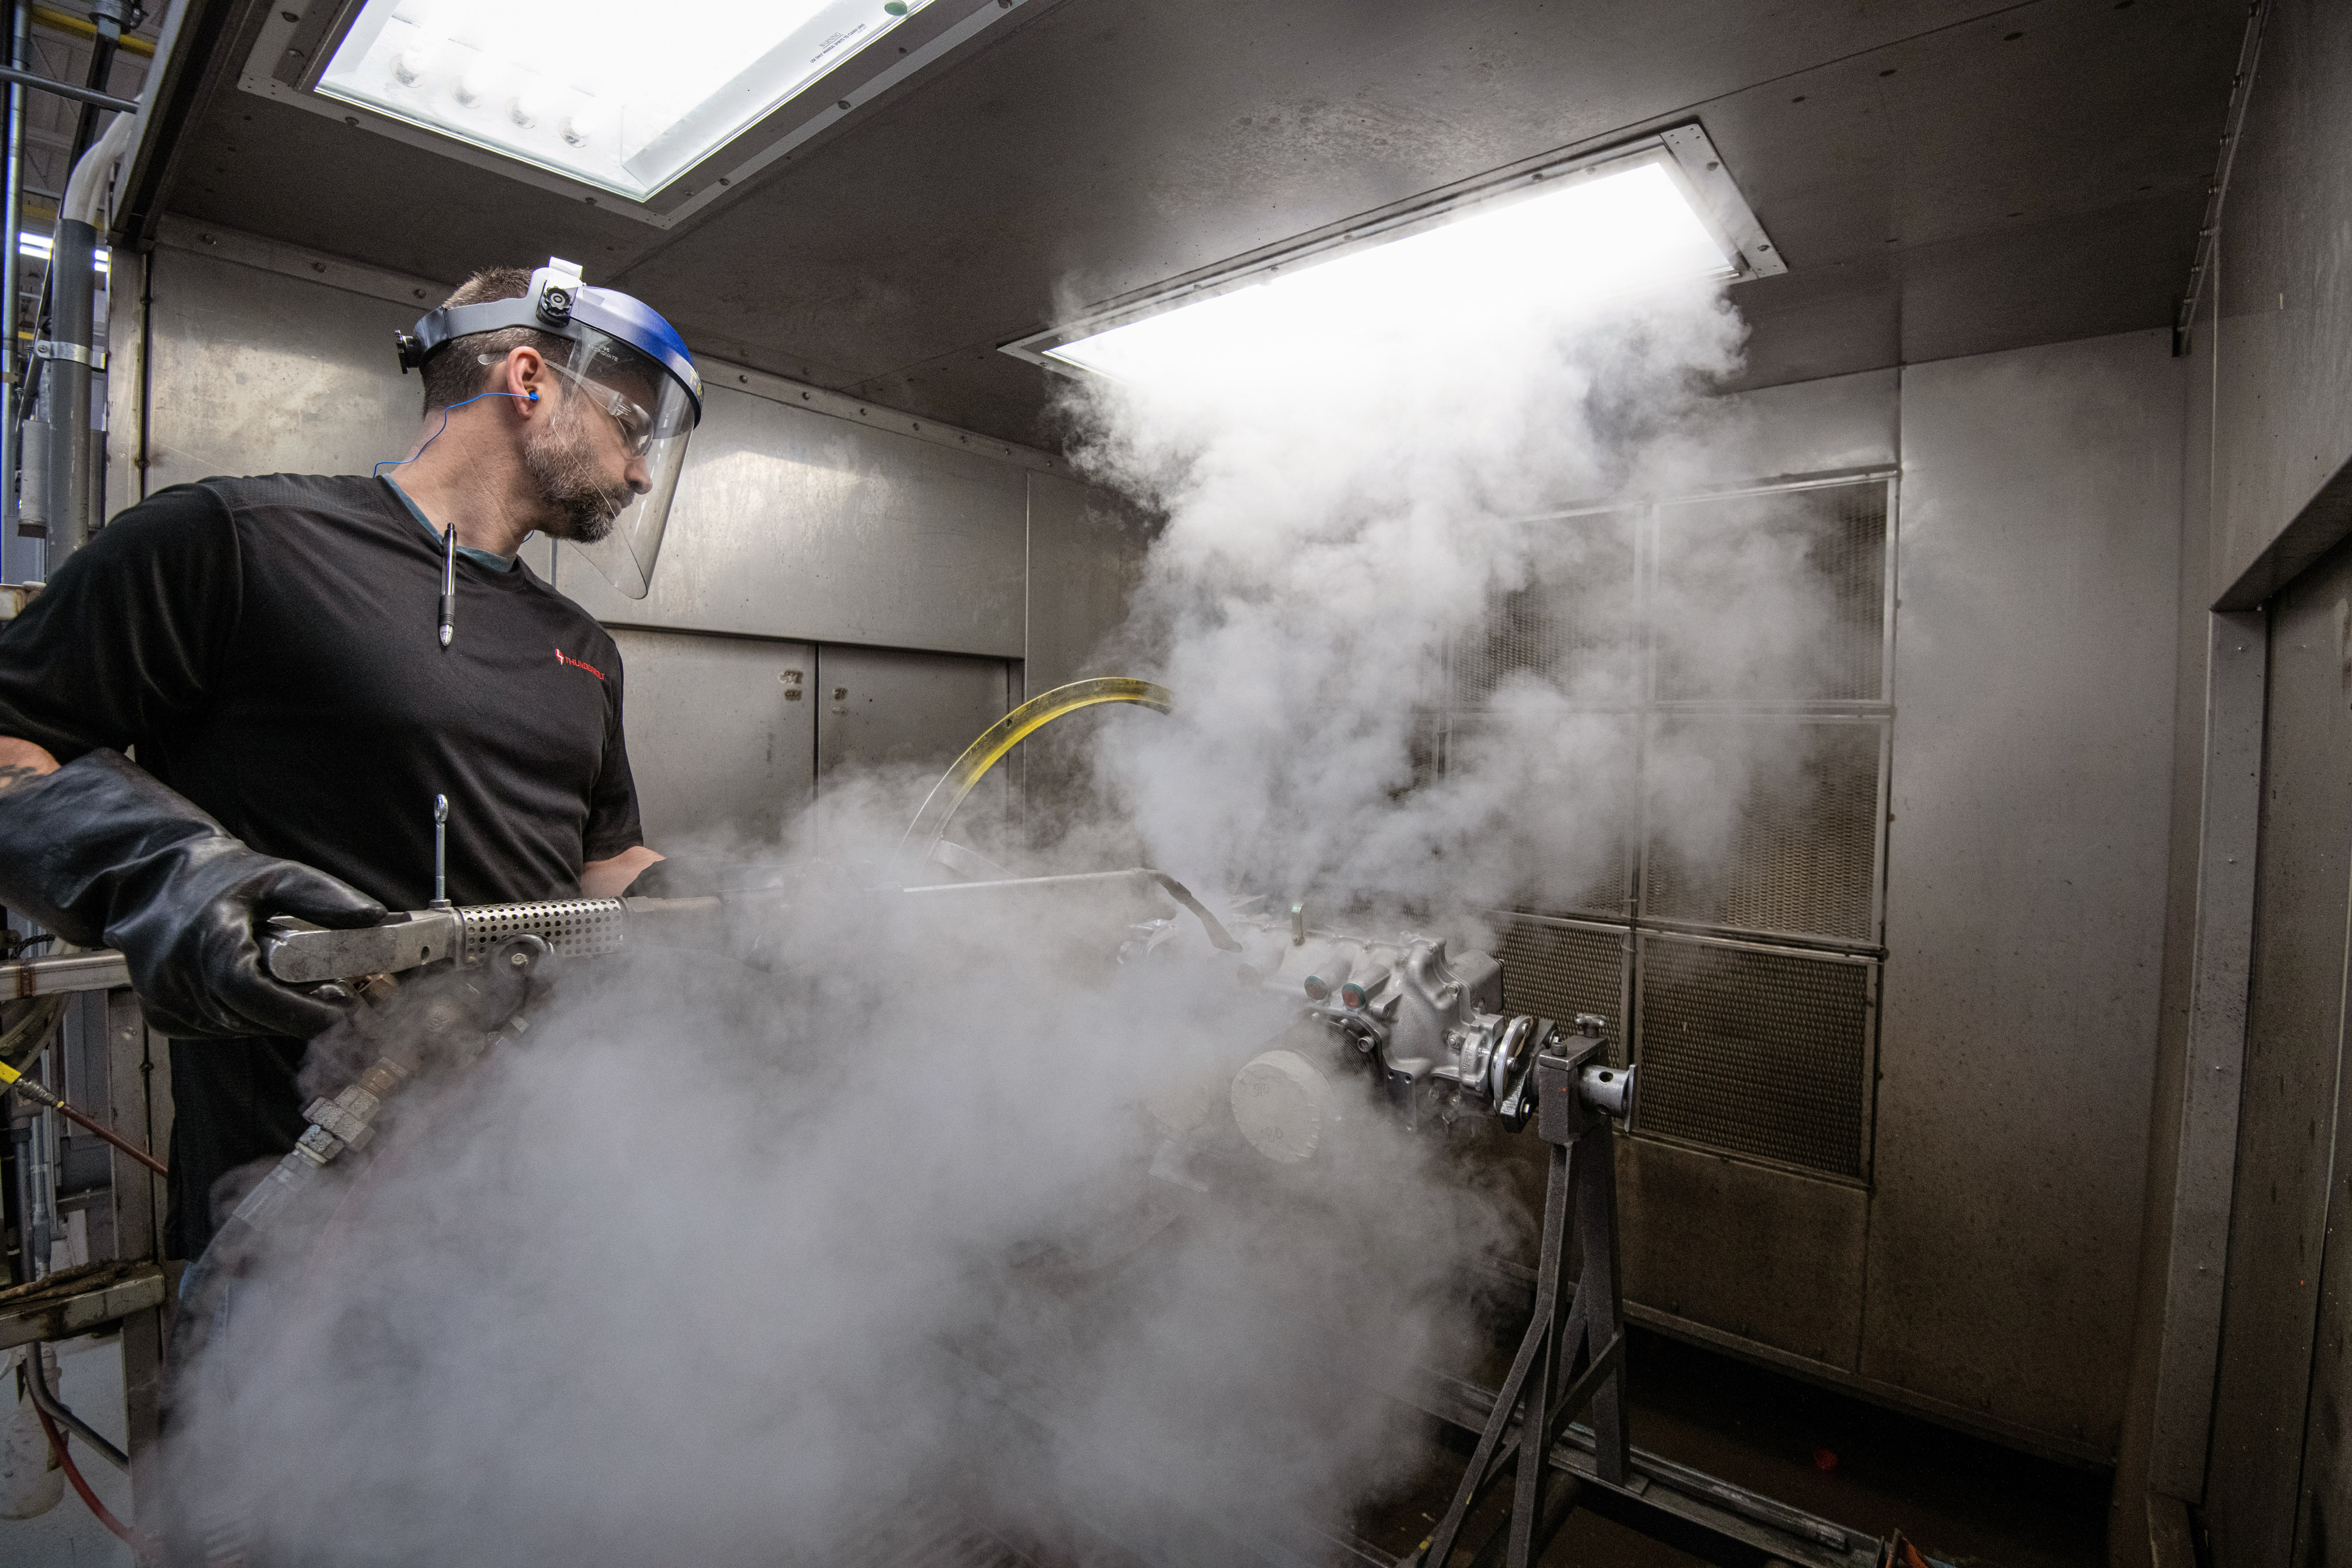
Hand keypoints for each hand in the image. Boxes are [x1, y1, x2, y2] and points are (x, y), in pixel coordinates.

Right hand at [0, 748, 386, 1039]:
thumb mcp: (279, 875)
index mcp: (208, 941)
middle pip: (253, 1017)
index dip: (302, 1011)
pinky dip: (248, 1016)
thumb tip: (377, 920)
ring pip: (239, 1027)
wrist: (150, 881)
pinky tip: (262, 990)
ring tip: (310, 988)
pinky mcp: (164, 1017)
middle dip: (302, 1014)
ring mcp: (166, 1001)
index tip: (346, 1010)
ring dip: (279, 1015)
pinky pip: (219, 1029)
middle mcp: (179, 977)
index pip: (255, 995)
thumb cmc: (218, 878)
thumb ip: (328, 899)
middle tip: (343, 998)